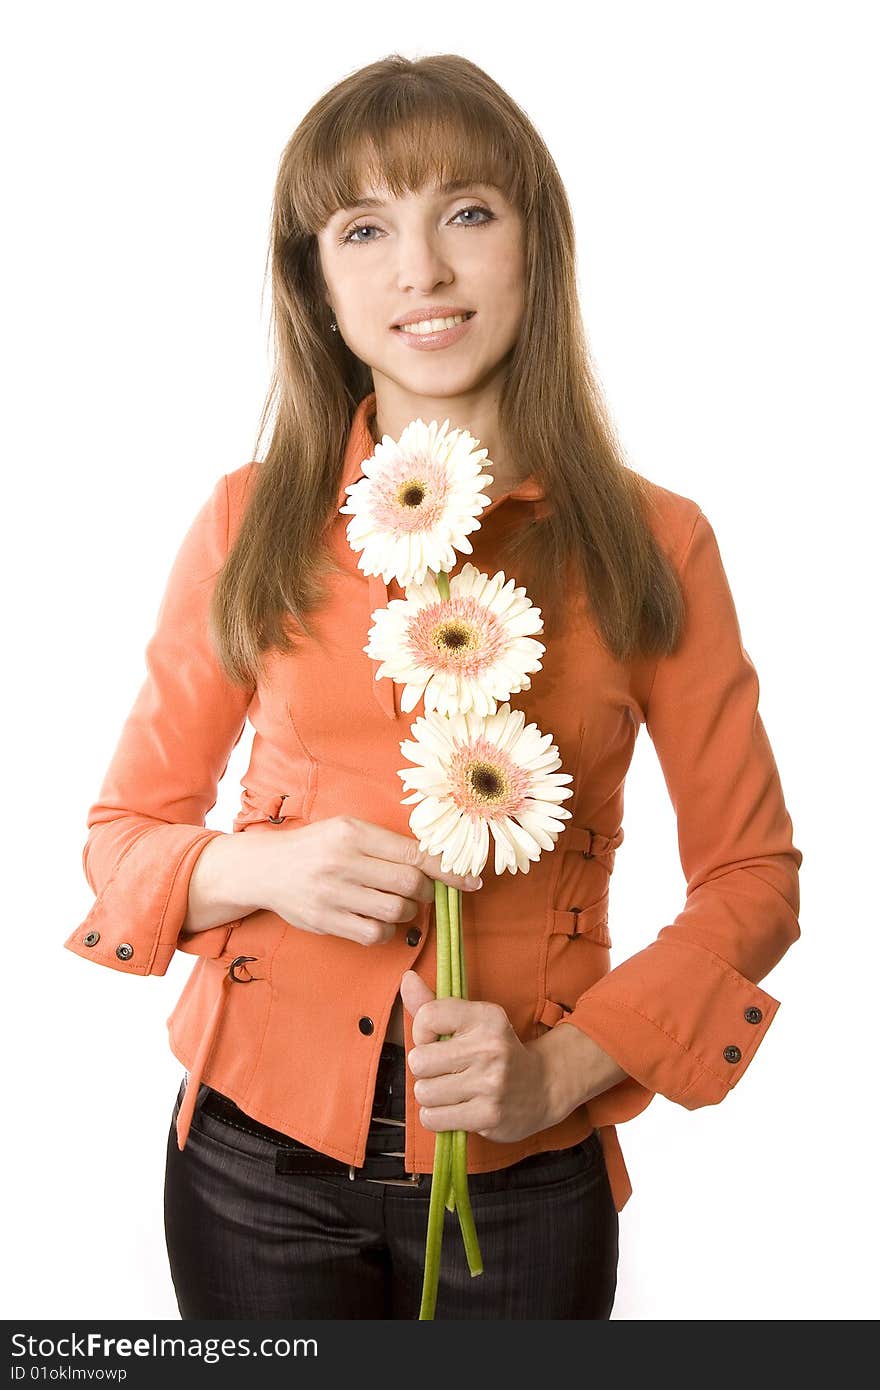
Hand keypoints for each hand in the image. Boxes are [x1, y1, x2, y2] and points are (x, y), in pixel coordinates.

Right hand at [256, 815, 480, 946]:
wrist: (266, 868)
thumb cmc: (316, 846)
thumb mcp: (347, 829)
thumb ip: (386, 843)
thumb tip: (435, 863)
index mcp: (353, 833)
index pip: (414, 853)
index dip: (449, 870)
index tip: (472, 881)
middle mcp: (343, 862)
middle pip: (409, 884)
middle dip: (425, 891)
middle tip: (421, 891)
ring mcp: (333, 894)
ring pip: (395, 911)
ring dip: (408, 912)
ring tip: (397, 904)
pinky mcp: (326, 921)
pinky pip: (373, 934)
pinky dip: (385, 931)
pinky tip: (377, 920)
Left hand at [400, 970, 554, 1143]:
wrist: (543, 1086)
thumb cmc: (497, 1051)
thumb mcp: (472, 1021)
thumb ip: (434, 1005)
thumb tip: (407, 980)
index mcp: (486, 1016)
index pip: (427, 1017)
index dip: (421, 1033)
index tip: (437, 1041)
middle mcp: (490, 1047)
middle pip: (418, 1061)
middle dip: (425, 1069)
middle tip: (446, 1070)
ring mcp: (491, 1084)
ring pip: (424, 1092)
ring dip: (431, 1096)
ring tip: (452, 1091)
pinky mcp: (489, 1116)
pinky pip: (434, 1119)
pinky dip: (438, 1117)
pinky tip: (456, 1109)